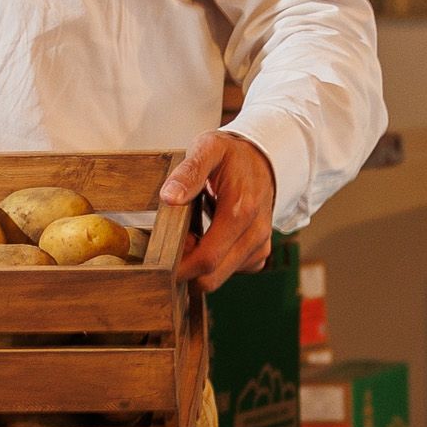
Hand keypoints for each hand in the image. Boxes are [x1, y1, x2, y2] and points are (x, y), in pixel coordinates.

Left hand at [160, 131, 277, 288]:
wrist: (263, 158)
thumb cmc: (232, 155)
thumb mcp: (208, 149)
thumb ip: (189, 172)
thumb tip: (169, 197)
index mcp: (242, 211)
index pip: (207, 259)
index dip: (179, 264)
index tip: (163, 250)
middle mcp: (256, 234)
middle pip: (212, 277)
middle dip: (187, 268)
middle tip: (175, 241)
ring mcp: (260, 246)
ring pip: (219, 277)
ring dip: (199, 264)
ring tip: (192, 233)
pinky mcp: (259, 254)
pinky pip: (229, 271)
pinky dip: (214, 262)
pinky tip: (208, 237)